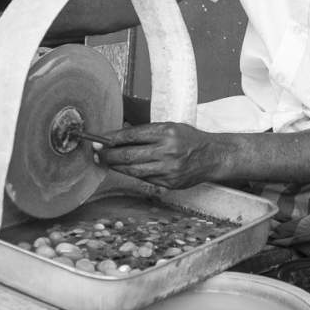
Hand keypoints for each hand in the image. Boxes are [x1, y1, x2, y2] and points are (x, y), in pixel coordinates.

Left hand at [93, 122, 219, 188]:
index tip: (99, 139)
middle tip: (96, 153)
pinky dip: (132, 174)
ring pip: (133, 170)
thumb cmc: (190, 139)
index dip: (111, 138)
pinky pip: (145, 179)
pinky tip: (125, 170)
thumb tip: (119, 136)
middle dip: (108, 154)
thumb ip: (148, 132)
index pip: (131, 135)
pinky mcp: (170, 183)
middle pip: (128, 154)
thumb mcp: (170, 127)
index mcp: (166, 132)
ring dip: (116, 166)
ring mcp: (168, 169)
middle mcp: (167, 150)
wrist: (213, 156)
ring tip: (105, 162)